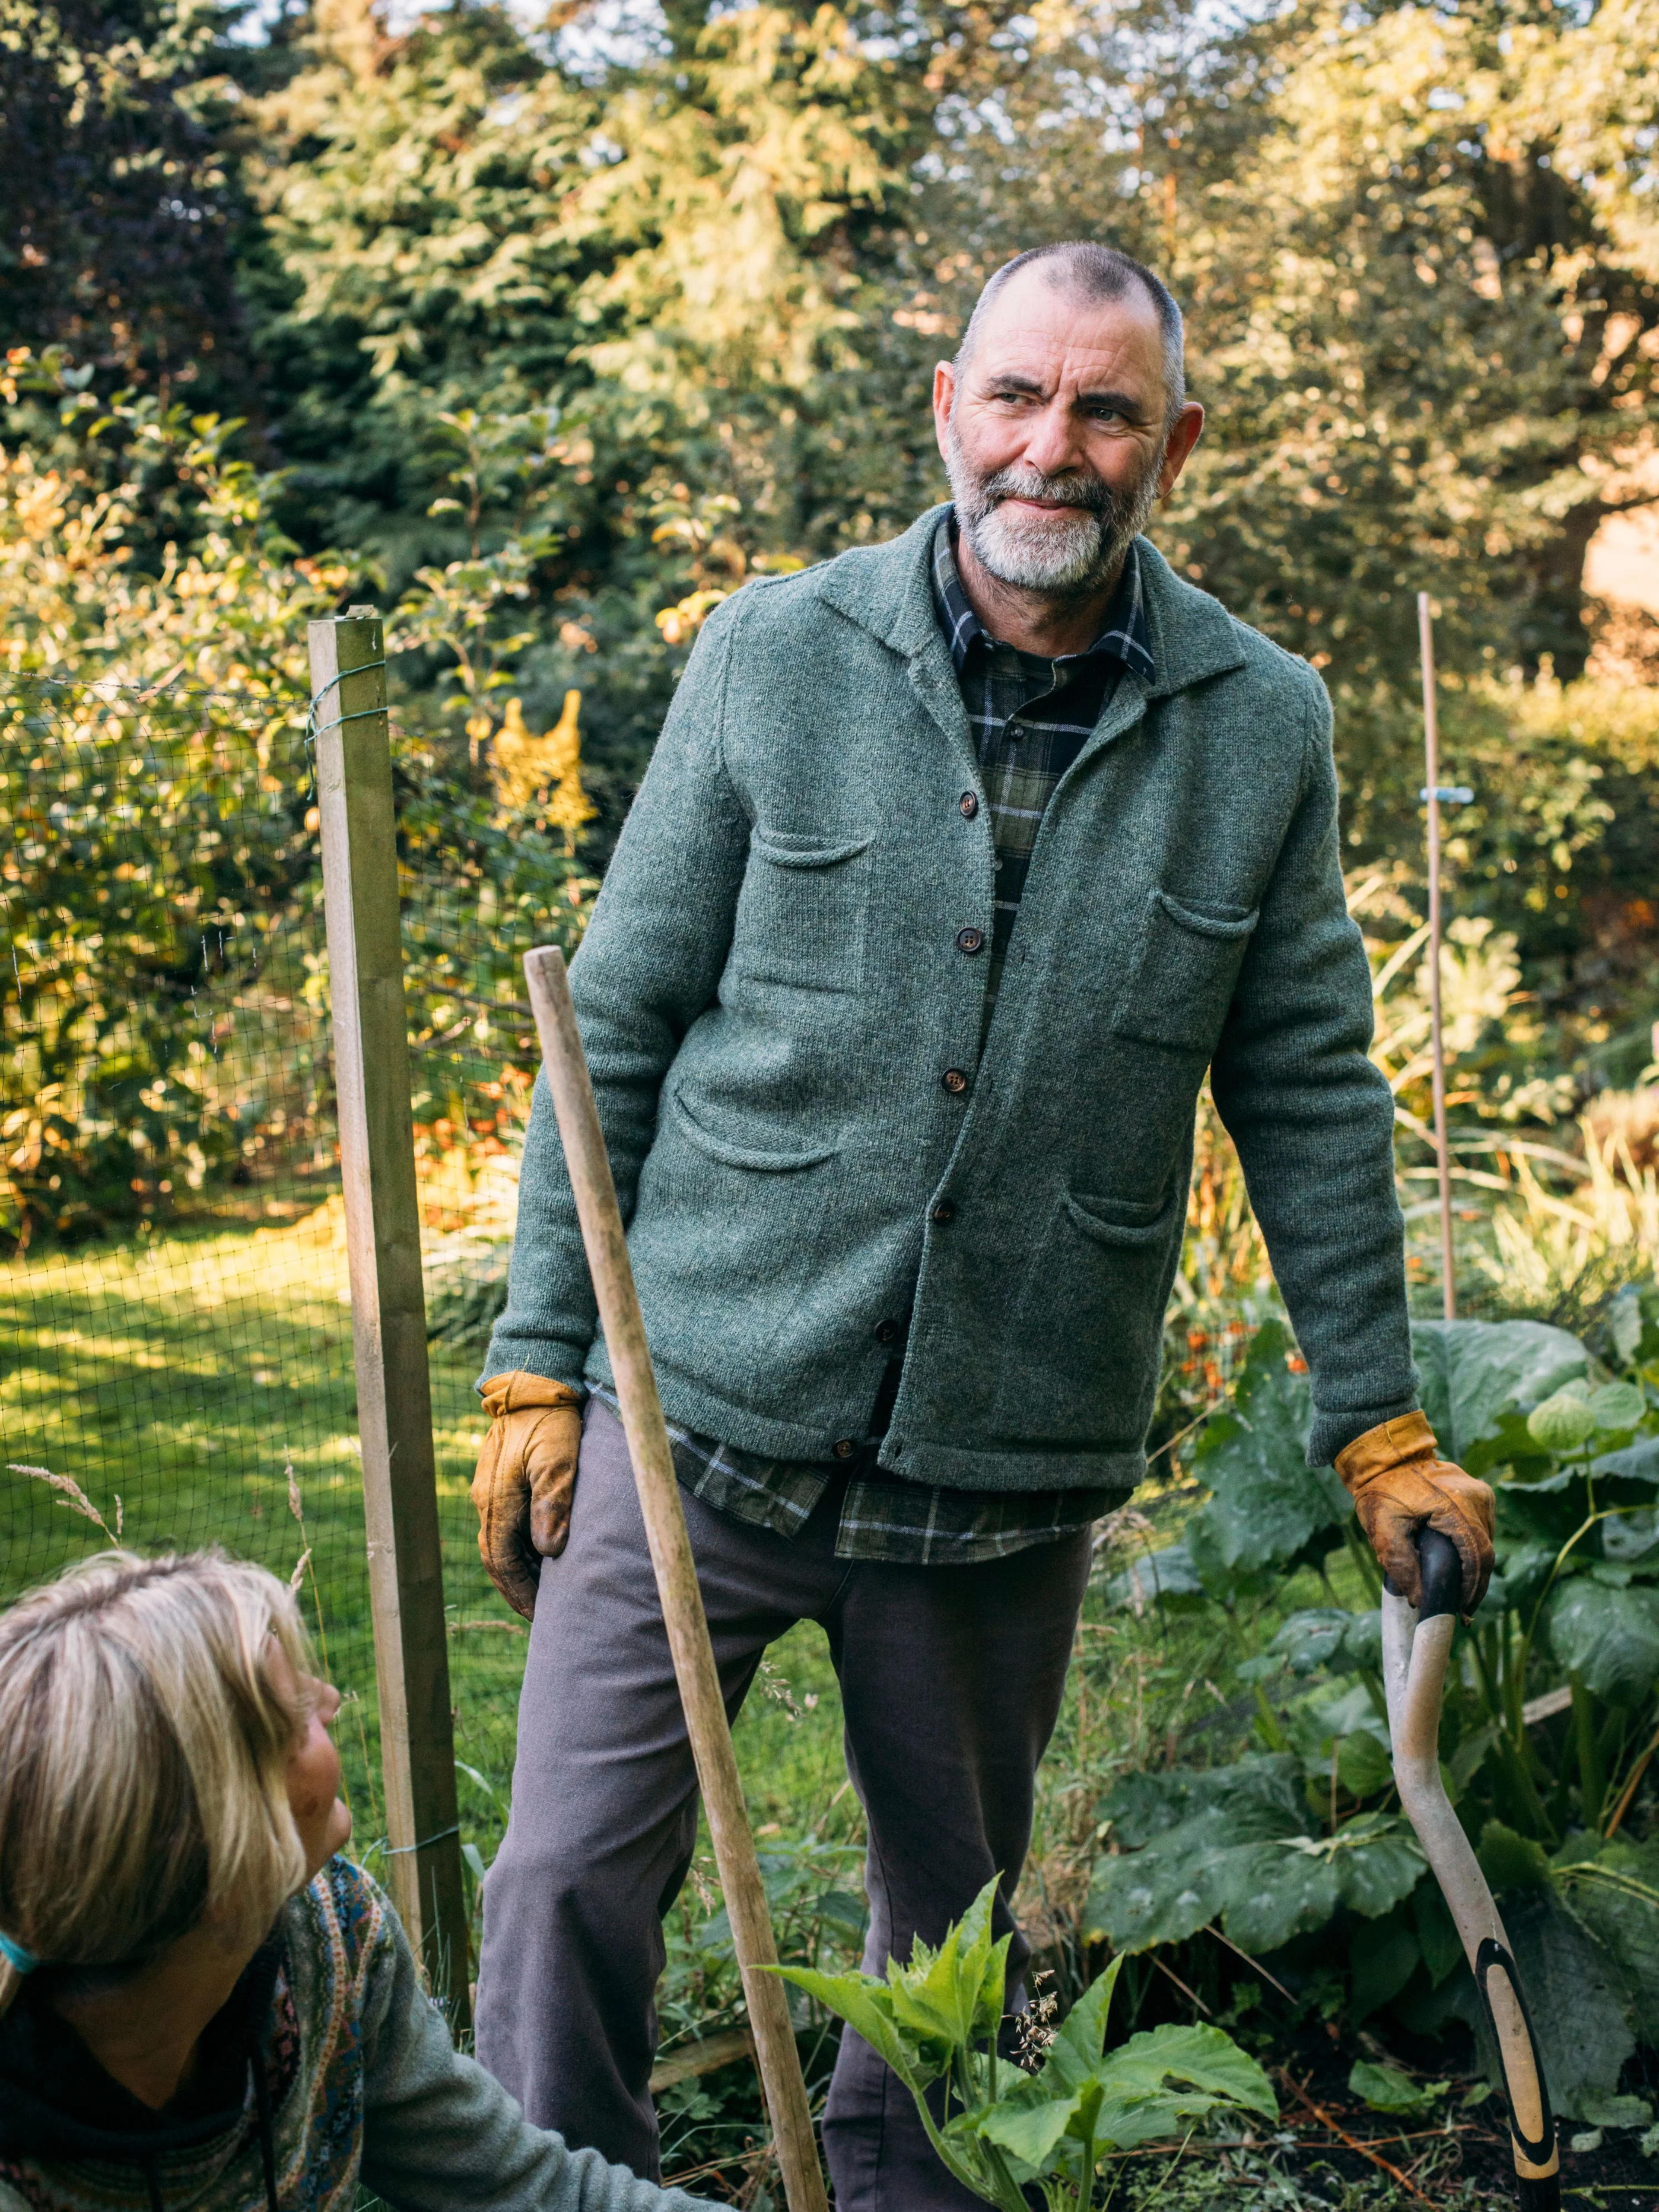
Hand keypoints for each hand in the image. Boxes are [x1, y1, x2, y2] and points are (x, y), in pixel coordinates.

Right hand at [471, 1373, 584, 1619]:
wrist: (536, 1382)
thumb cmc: (551, 1419)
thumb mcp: (558, 1457)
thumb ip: (553, 1500)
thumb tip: (549, 1550)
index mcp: (497, 1499)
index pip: (502, 1560)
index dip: (520, 1592)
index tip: (541, 1616)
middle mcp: (487, 1498)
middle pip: (496, 1557)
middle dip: (517, 1589)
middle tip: (543, 1614)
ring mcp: (491, 1489)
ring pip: (500, 1543)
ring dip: (519, 1571)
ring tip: (545, 1594)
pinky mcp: (502, 1480)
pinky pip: (506, 1525)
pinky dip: (521, 1548)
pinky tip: (542, 1556)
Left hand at [1336, 1410, 1494, 1613]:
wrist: (1384, 1452)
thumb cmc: (1380, 1489)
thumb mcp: (1382, 1529)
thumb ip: (1401, 1565)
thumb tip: (1420, 1601)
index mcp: (1457, 1506)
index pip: (1477, 1557)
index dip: (1472, 1589)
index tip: (1463, 1613)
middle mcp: (1477, 1498)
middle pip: (1485, 1552)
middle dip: (1474, 1583)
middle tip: (1460, 1608)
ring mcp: (1479, 1493)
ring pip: (1484, 1540)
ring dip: (1473, 1566)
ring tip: (1457, 1591)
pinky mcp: (1476, 1493)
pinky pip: (1479, 1528)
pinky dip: (1471, 1548)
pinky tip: (1457, 1564)